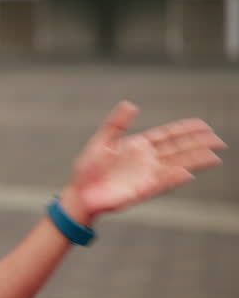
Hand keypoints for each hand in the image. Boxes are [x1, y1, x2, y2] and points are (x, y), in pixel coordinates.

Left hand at [62, 101, 225, 222]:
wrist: (79, 193)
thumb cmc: (88, 168)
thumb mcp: (101, 141)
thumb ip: (116, 123)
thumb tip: (130, 104)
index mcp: (138, 146)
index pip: (167, 136)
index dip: (185, 130)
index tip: (204, 125)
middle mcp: (147, 161)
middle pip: (177, 150)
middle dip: (198, 144)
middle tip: (219, 140)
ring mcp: (147, 176)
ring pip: (175, 166)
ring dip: (194, 162)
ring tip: (213, 156)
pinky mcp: (142, 190)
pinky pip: (161, 183)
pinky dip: (173, 178)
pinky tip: (187, 173)